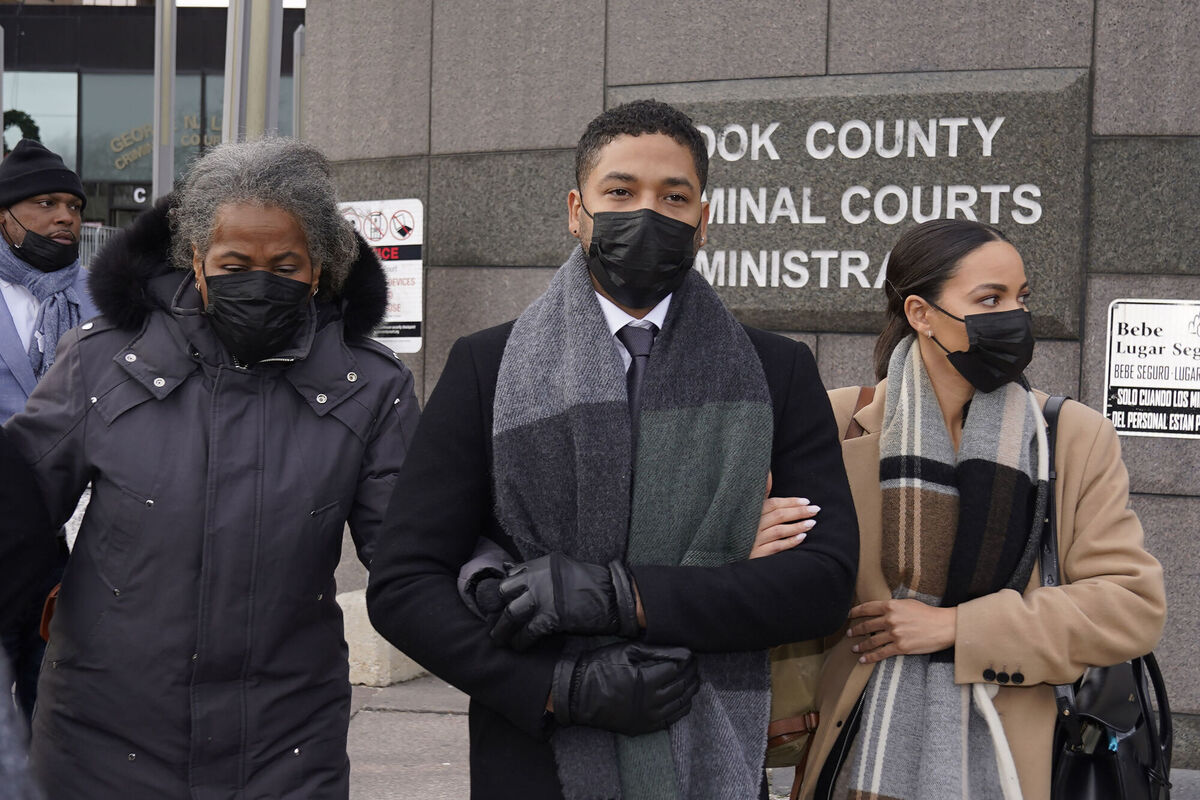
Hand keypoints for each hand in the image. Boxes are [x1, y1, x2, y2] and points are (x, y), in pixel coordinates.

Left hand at [491, 552, 638, 649]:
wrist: (613, 596)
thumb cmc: (592, 583)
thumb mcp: (564, 568)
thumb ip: (543, 574)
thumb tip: (521, 582)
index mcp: (542, 564)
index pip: (512, 574)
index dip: (504, 590)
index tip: (499, 602)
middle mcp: (539, 577)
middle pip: (505, 592)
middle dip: (497, 608)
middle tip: (494, 621)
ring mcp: (544, 597)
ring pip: (511, 613)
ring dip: (503, 629)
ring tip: (499, 639)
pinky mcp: (551, 617)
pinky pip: (527, 631)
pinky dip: (521, 641)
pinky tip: (519, 646)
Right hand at [551, 641, 698, 734]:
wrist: (578, 694)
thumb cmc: (600, 667)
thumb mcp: (627, 651)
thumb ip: (657, 652)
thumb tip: (683, 653)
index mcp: (647, 681)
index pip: (678, 669)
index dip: (687, 661)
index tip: (691, 655)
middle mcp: (650, 702)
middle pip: (682, 686)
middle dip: (692, 674)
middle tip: (695, 666)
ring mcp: (648, 718)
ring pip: (680, 704)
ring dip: (690, 691)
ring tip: (693, 679)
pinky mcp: (643, 727)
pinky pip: (671, 720)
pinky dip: (682, 708)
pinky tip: (684, 699)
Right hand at [750, 471, 819, 558]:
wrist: (727, 554)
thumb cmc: (743, 528)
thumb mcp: (747, 509)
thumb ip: (760, 493)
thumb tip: (768, 472)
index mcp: (750, 512)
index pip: (773, 503)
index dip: (791, 501)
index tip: (806, 501)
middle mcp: (751, 525)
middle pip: (778, 515)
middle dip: (799, 512)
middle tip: (815, 509)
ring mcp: (753, 540)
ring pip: (778, 530)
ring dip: (797, 526)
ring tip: (812, 523)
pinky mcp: (755, 555)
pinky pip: (775, 547)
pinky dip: (789, 542)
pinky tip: (802, 538)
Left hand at [847, 599, 956, 663]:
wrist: (944, 626)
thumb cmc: (928, 613)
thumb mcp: (908, 603)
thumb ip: (893, 606)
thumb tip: (882, 609)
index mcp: (891, 606)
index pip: (867, 608)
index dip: (855, 612)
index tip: (848, 615)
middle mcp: (890, 619)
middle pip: (866, 625)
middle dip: (855, 630)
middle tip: (848, 634)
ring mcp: (894, 634)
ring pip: (871, 641)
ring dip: (860, 645)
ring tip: (854, 648)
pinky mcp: (900, 647)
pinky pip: (881, 653)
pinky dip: (870, 657)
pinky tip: (863, 659)